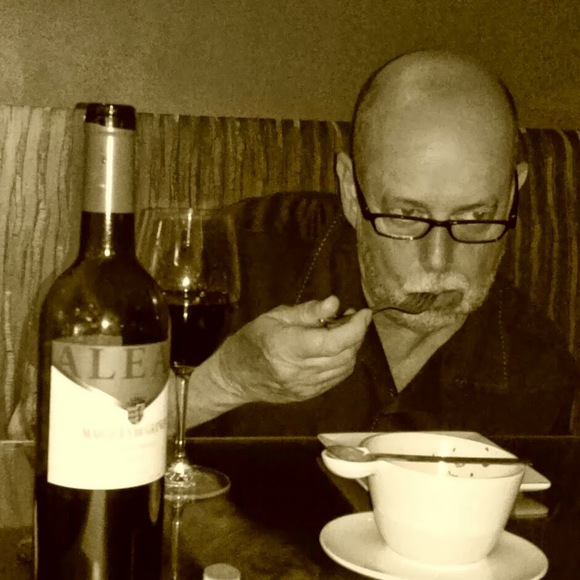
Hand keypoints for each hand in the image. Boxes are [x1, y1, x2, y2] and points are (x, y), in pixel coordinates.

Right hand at [216, 296, 371, 403]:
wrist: (234, 377)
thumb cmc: (251, 340)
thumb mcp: (274, 316)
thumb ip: (307, 311)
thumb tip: (335, 304)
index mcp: (287, 347)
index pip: (333, 342)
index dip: (355, 327)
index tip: (363, 312)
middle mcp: (298, 371)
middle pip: (344, 355)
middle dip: (356, 334)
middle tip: (351, 317)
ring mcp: (305, 387)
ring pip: (345, 368)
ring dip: (351, 348)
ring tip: (343, 331)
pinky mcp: (308, 396)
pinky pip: (337, 378)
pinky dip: (343, 361)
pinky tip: (335, 349)